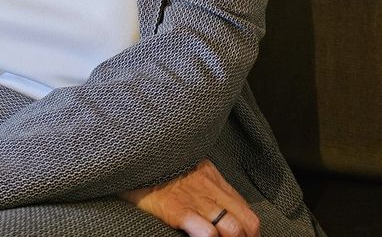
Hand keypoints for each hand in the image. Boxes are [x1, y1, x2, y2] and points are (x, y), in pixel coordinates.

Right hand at [121, 159, 259, 236]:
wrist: (131, 152)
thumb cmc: (154, 164)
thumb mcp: (186, 167)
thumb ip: (203, 184)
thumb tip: (216, 206)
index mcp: (212, 177)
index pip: (245, 209)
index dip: (250, 230)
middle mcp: (209, 188)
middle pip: (247, 221)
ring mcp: (195, 199)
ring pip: (232, 228)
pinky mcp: (177, 209)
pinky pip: (206, 231)